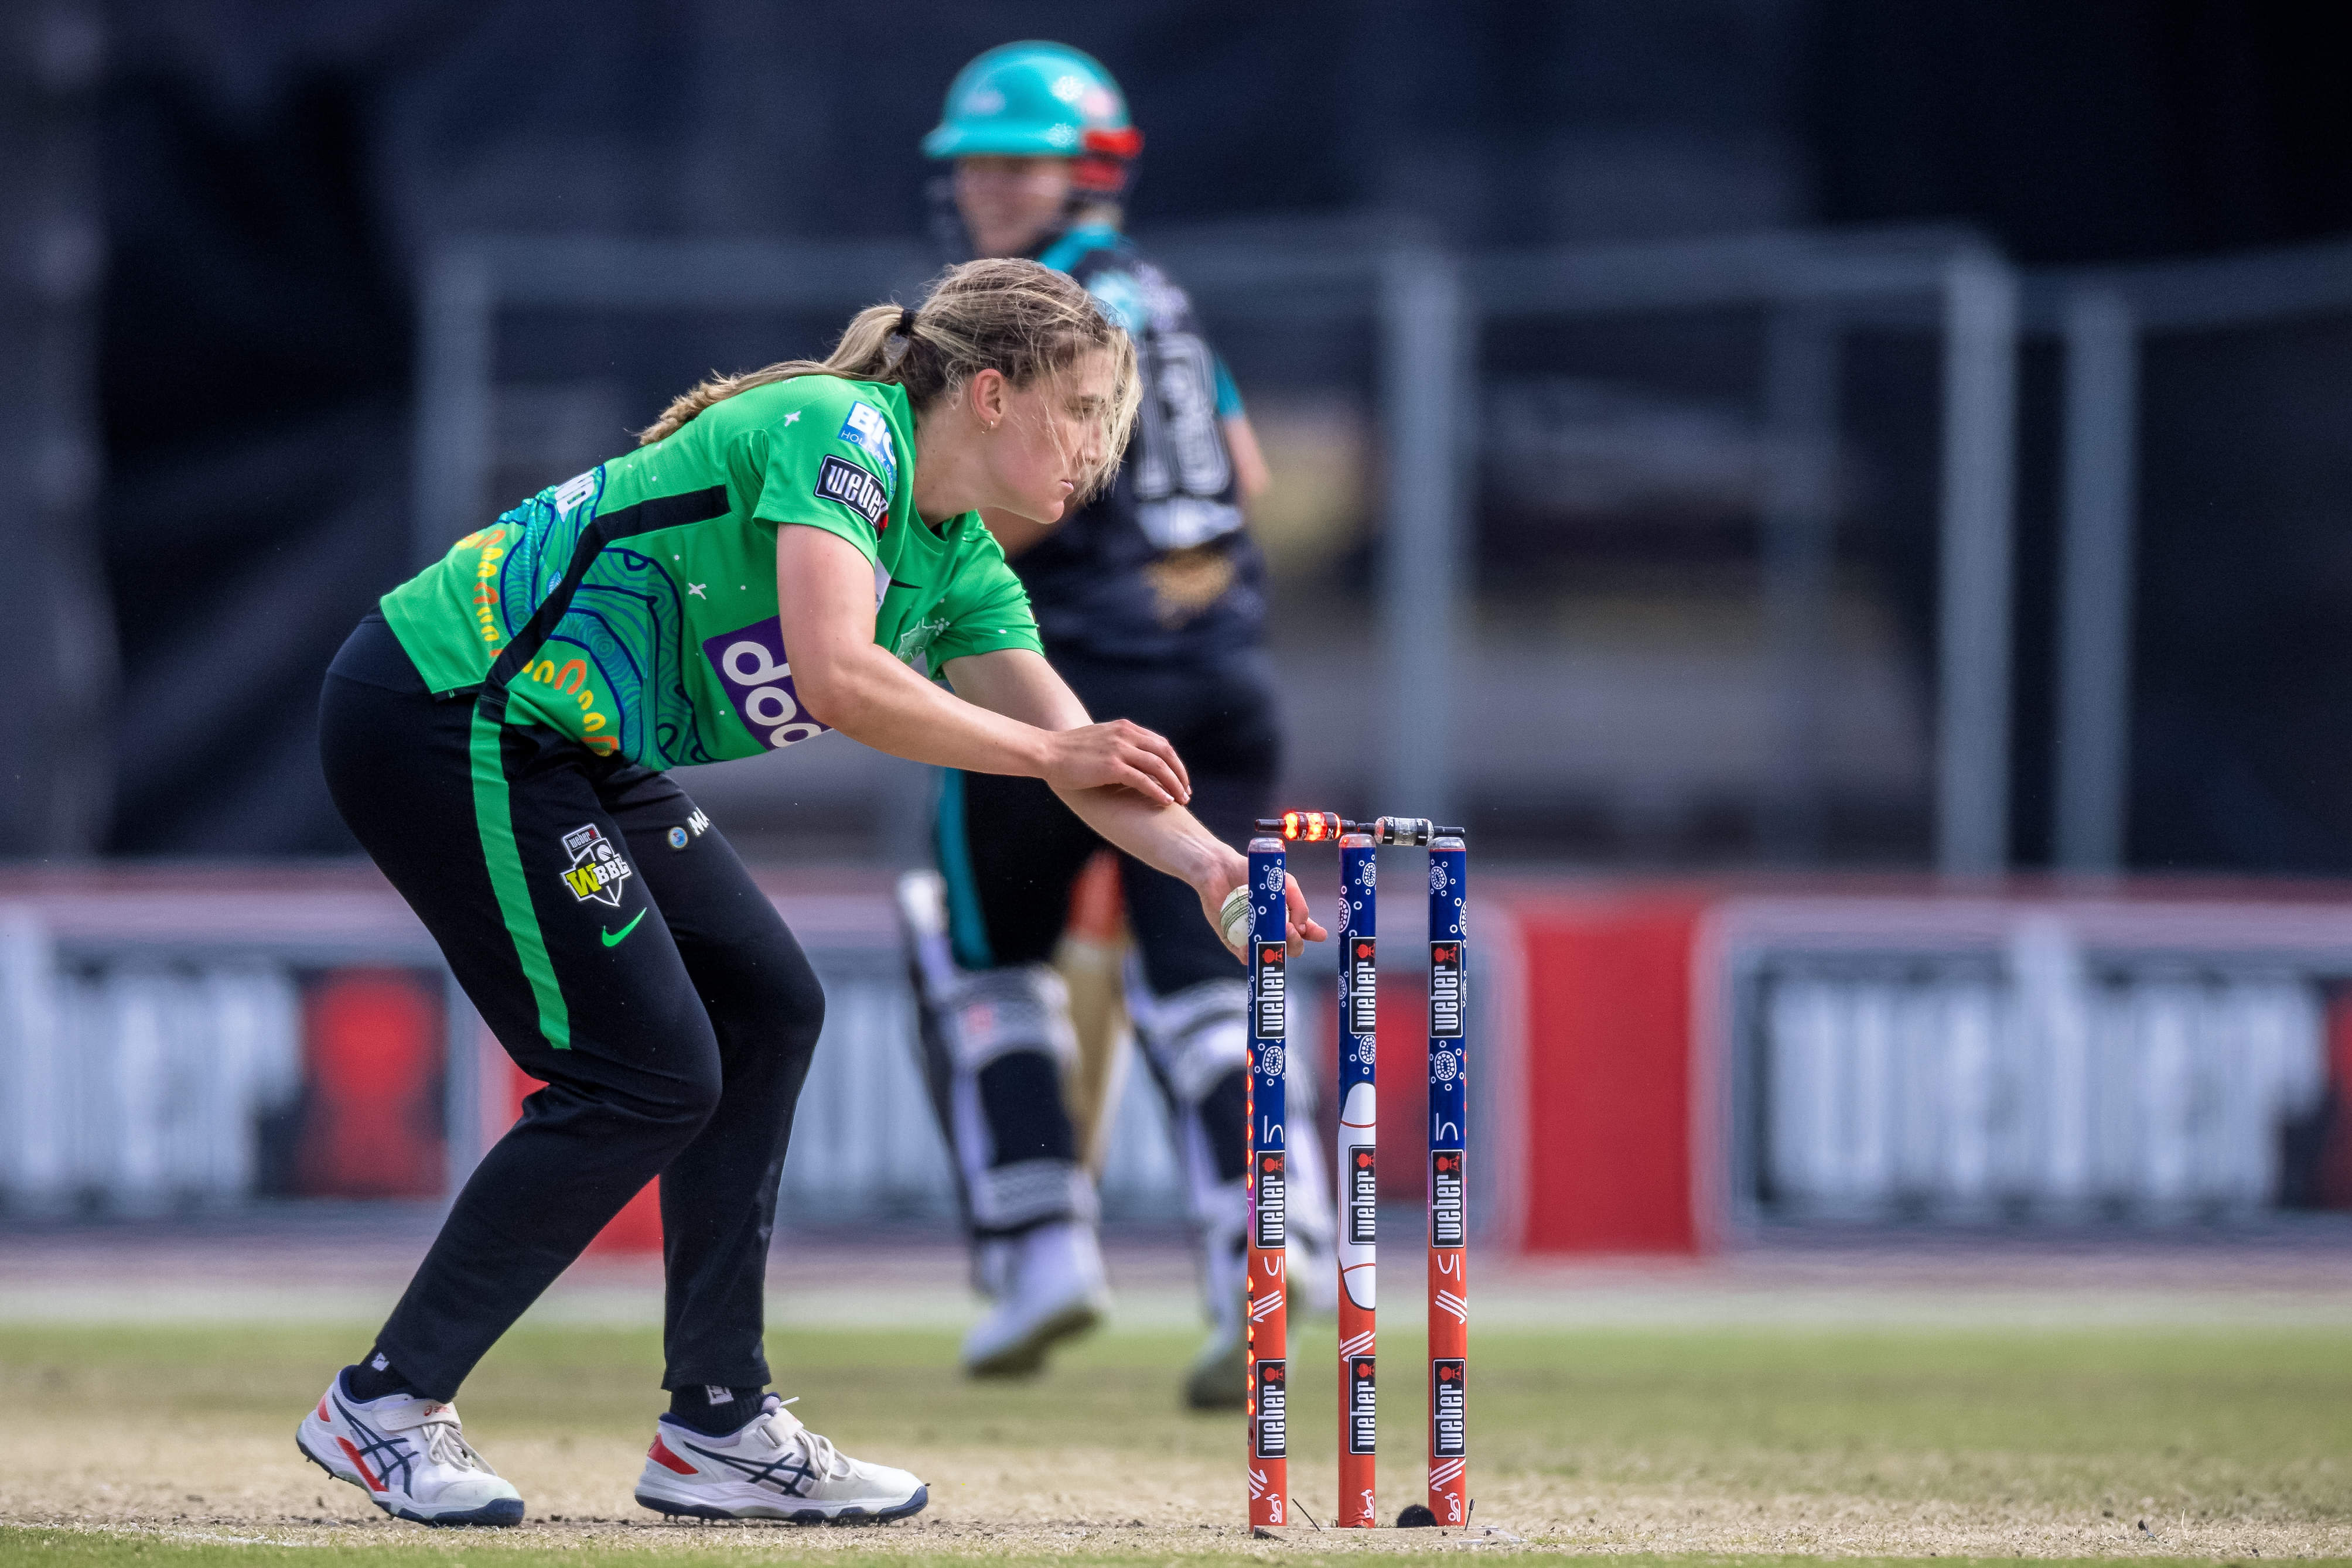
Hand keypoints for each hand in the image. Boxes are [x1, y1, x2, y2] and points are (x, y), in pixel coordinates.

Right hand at [1041, 720, 1191, 805]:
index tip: (1180, 779)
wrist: (1046, 752)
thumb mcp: (1099, 741)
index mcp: (1125, 728)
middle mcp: (1126, 735)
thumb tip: (1131, 764)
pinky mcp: (1112, 767)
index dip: (1174, 762)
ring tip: (1181, 800)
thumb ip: (1118, 746)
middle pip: (1166, 753)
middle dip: (1180, 774)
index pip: (1161, 744)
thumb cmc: (1069, 752)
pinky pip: (1144, 780)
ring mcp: (1119, 750)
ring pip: (1159, 766)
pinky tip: (1166, 802)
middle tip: (1187, 792)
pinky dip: (1158, 791)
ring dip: (1174, 784)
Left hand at [1199, 859, 1326, 957]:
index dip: (1315, 934)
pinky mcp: (1236, 943)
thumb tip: (1301, 928)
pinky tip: (1248, 947)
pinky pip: (1246, 957)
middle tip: (1289, 929)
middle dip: (1295, 943)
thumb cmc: (1254, 875)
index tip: (1318, 933)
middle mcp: (1273, 930)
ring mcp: (1255, 938)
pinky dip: (1249, 955)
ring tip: (1271, 937)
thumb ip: (1298, 903)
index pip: (1305, 931)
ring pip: (1270, 956)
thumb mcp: (1284, 882)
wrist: (1220, 870)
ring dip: (1274, 951)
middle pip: (1292, 948)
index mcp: (1288, 916)